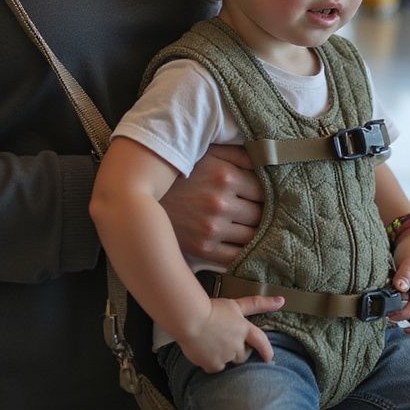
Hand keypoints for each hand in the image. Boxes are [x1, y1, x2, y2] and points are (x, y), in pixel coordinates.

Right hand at [161, 145, 263, 265]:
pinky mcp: (203, 248)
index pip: (263, 191)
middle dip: (263, 215)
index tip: (263, 197)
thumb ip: (240, 154)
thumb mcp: (209, 153)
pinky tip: (244, 249)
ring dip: (256, 235)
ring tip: (252, 230)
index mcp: (225, 176)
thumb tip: (268, 160)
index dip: (266, 195)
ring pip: (252, 237)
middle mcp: (221, 203)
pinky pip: (236, 257)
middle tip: (260, 214)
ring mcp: (212, 228)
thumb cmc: (179, 172)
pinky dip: (244, 254)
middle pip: (260, 215)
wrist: (141, 195)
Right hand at [178, 294, 282, 372]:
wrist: (190, 319)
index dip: (267, 350)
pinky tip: (203, 351)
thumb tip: (283, 300)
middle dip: (239, 351)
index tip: (270, 357)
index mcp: (244, 329)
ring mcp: (226, 356)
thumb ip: (256, 304)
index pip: (261, 341)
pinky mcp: (213, 365)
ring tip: (211, 343)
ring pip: (229, 361)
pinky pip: (215, 367)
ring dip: (224, 355)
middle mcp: (238, 344)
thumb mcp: (235, 304)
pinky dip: (211, 361)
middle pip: (244, 354)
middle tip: (226, 341)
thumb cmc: (211, 308)